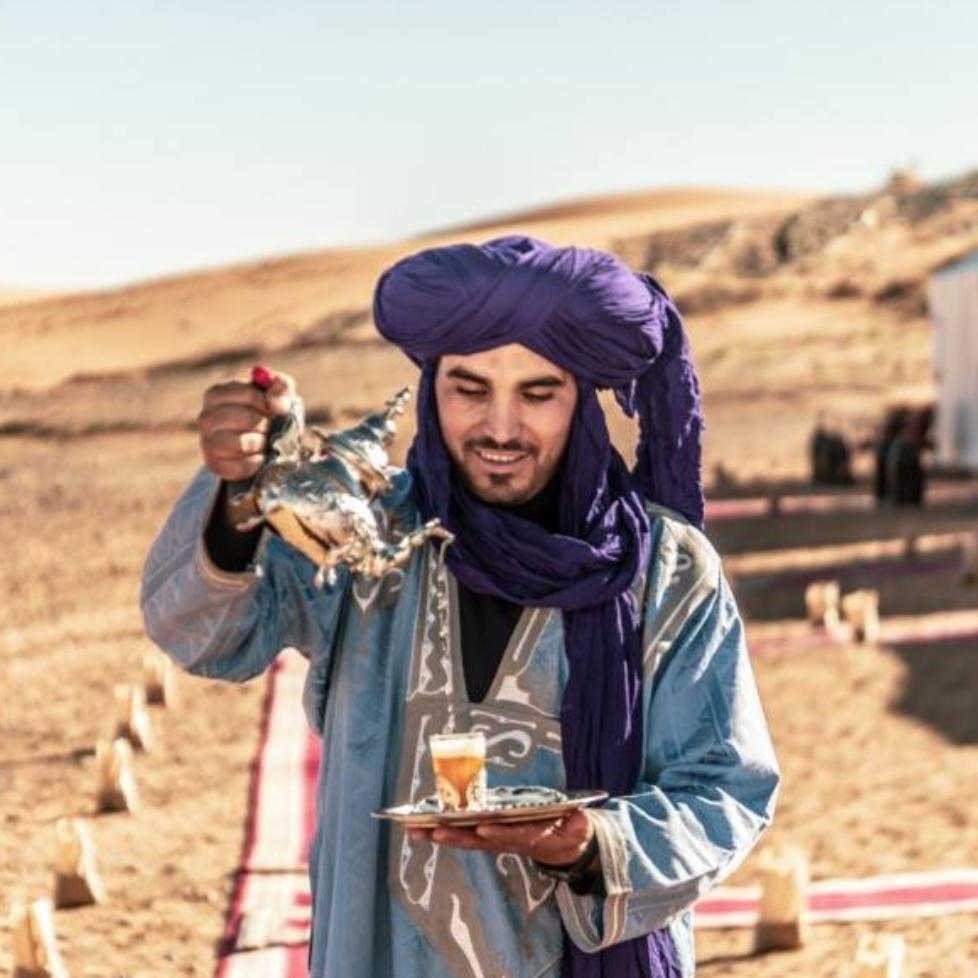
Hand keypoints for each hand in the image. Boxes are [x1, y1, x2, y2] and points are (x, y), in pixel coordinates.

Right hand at [197, 369, 296, 480]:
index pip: (241, 393)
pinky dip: (251, 463)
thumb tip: (275, 404)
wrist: (267, 440)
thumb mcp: (279, 391)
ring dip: (253, 442)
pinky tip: (259, 457)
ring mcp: (207, 441)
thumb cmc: (268, 410)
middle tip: (268, 426)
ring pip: (225, 443)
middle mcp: (206, 417)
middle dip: (259, 422)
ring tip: (263, 441)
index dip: (262, 401)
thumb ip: (281, 388)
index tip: (269, 408)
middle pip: (233, 417)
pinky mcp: (214, 464)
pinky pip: (231, 467)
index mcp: (217, 393)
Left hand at [407, 809, 597, 870]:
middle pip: (479, 840)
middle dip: (455, 835)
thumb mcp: (578, 826)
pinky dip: (443, 832)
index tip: (483, 829)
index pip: (513, 836)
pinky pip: (464, 835)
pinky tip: (422, 828)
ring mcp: (496, 841)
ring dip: (440, 835)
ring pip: (465, 839)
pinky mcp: (488, 838)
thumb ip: (578, 823)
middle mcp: (508, 841)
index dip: (499, 833)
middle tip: (432, 831)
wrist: (564, 846)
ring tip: (414, 830)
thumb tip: (579, 817)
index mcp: (531, 836)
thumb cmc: (570, 830)